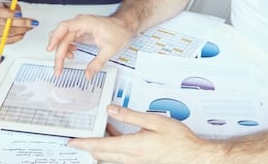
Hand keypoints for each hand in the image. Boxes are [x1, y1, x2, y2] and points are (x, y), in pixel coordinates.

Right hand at [0, 1, 37, 43]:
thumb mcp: (5, 4)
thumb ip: (13, 7)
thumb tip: (20, 13)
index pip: (1, 13)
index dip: (11, 14)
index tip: (20, 14)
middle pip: (7, 25)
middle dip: (22, 24)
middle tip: (33, 22)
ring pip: (9, 33)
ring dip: (22, 30)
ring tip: (30, 27)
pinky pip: (10, 40)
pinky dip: (18, 36)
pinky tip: (23, 32)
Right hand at [47, 14, 132, 77]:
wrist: (125, 26)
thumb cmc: (119, 31)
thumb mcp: (110, 49)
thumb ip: (98, 63)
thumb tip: (88, 74)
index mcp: (86, 22)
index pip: (64, 27)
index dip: (55, 38)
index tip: (50, 49)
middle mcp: (80, 23)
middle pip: (62, 36)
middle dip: (58, 53)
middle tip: (58, 68)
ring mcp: (80, 27)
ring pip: (64, 39)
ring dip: (61, 51)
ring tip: (63, 63)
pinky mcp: (81, 32)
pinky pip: (69, 39)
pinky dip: (67, 48)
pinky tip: (71, 54)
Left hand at [68, 105, 211, 163]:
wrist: (194, 157)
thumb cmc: (179, 141)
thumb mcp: (154, 121)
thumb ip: (130, 115)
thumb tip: (111, 109)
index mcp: (133, 147)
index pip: (101, 146)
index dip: (84, 144)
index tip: (72, 142)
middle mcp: (132, 158)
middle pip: (102, 154)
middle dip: (88, 147)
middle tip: (77, 140)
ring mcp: (136, 162)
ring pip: (110, 157)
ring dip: (100, 148)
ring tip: (94, 135)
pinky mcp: (142, 162)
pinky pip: (120, 157)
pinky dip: (112, 148)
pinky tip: (115, 136)